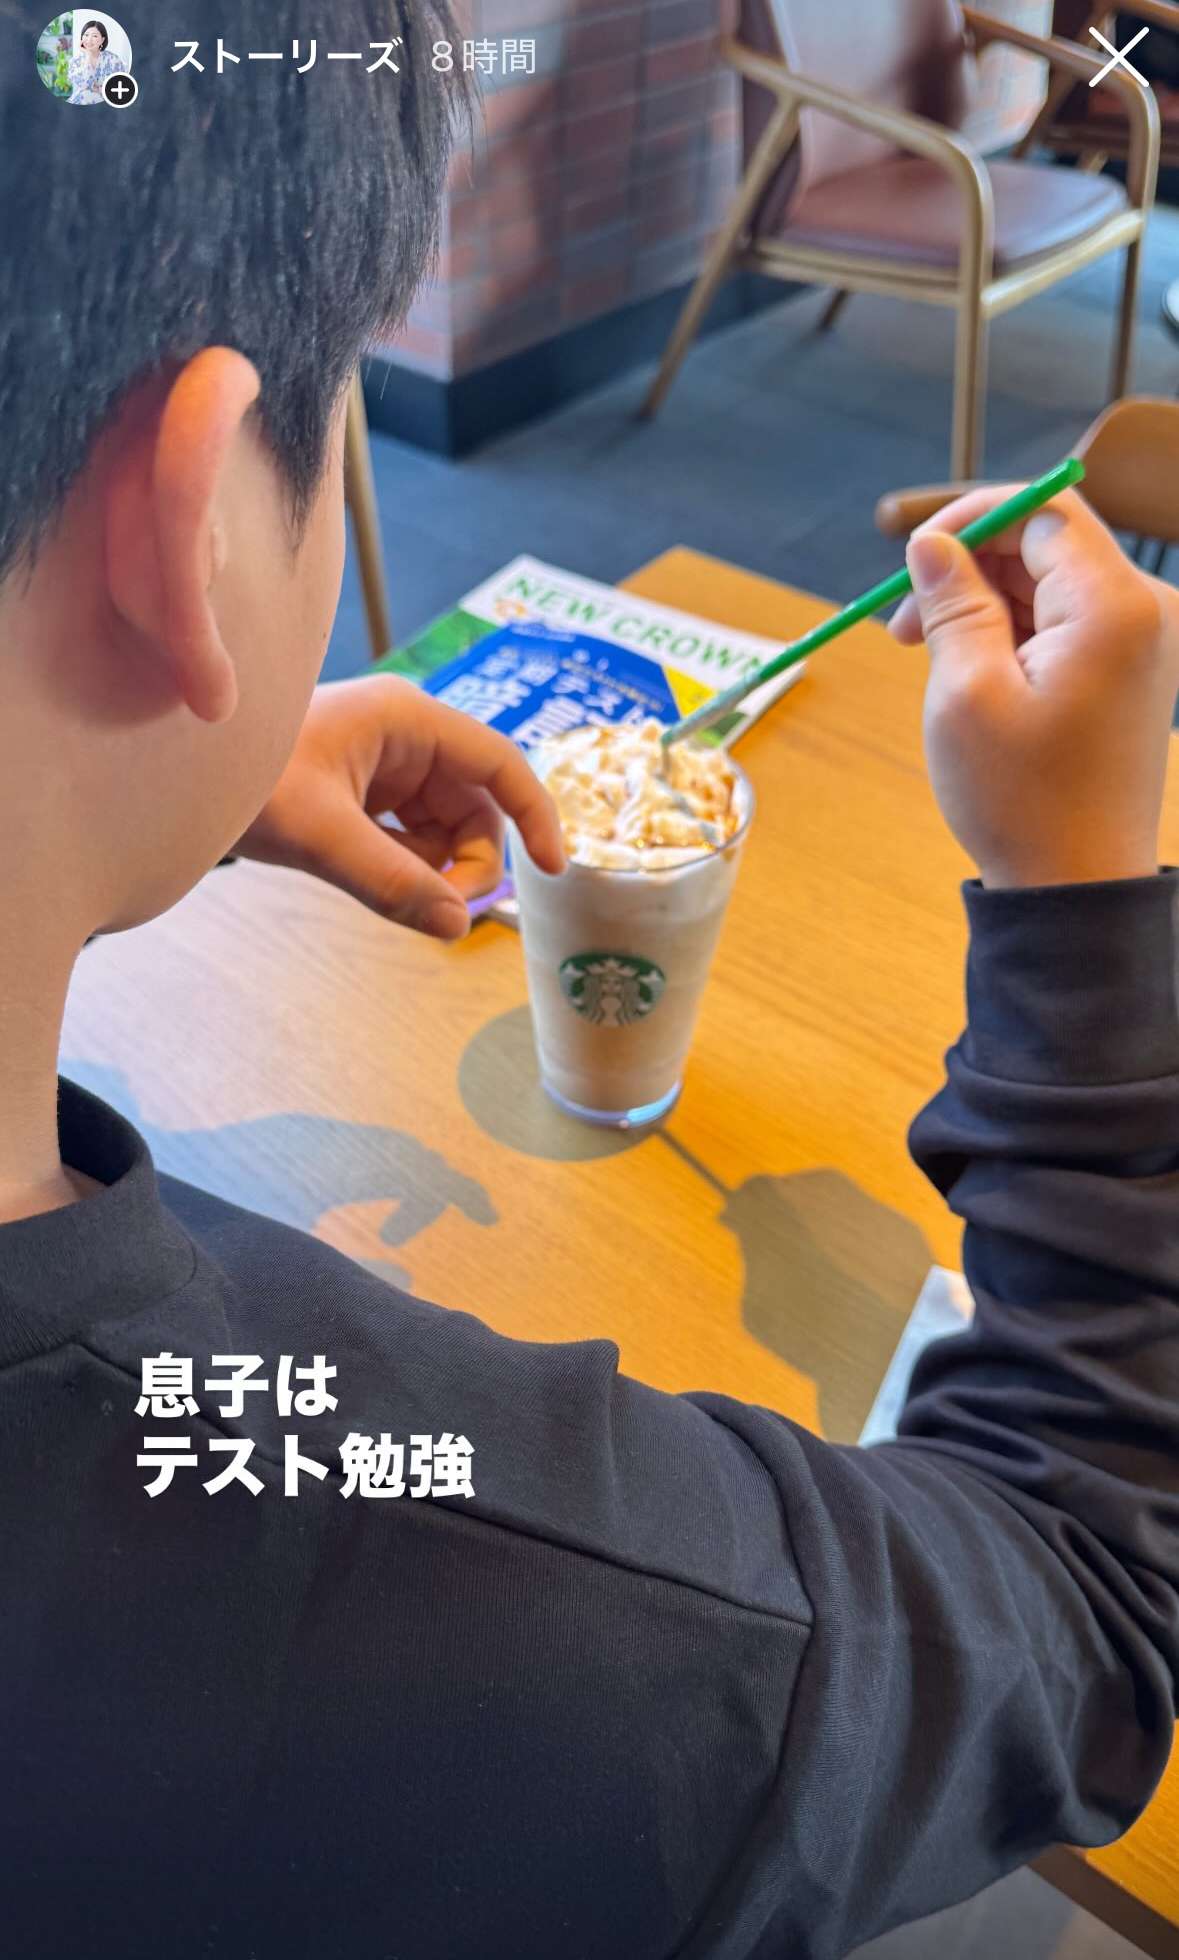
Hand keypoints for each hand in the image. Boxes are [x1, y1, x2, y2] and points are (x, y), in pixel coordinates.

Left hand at [235, 675, 564, 937]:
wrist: (179, 778)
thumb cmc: (243, 781)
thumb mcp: (319, 835)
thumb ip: (390, 881)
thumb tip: (458, 925)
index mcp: (408, 719)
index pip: (500, 764)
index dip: (535, 815)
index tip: (553, 870)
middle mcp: (407, 736)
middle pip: (477, 807)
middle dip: (469, 862)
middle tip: (439, 908)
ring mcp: (388, 766)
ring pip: (447, 830)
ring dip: (436, 870)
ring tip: (393, 892)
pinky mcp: (368, 794)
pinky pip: (413, 839)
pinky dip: (409, 869)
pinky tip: (378, 882)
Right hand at [890, 487, 1178, 889]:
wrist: (1077, 886)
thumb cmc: (1022, 801)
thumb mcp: (965, 693)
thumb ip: (951, 604)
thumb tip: (930, 544)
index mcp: (1114, 607)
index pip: (1044, 511)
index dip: (973, 519)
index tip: (915, 558)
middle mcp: (1145, 612)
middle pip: (1049, 543)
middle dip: (971, 566)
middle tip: (905, 624)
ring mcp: (1143, 644)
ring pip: (1051, 584)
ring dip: (984, 603)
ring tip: (927, 655)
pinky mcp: (1129, 673)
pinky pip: (1065, 623)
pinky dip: (1012, 633)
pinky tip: (968, 672)